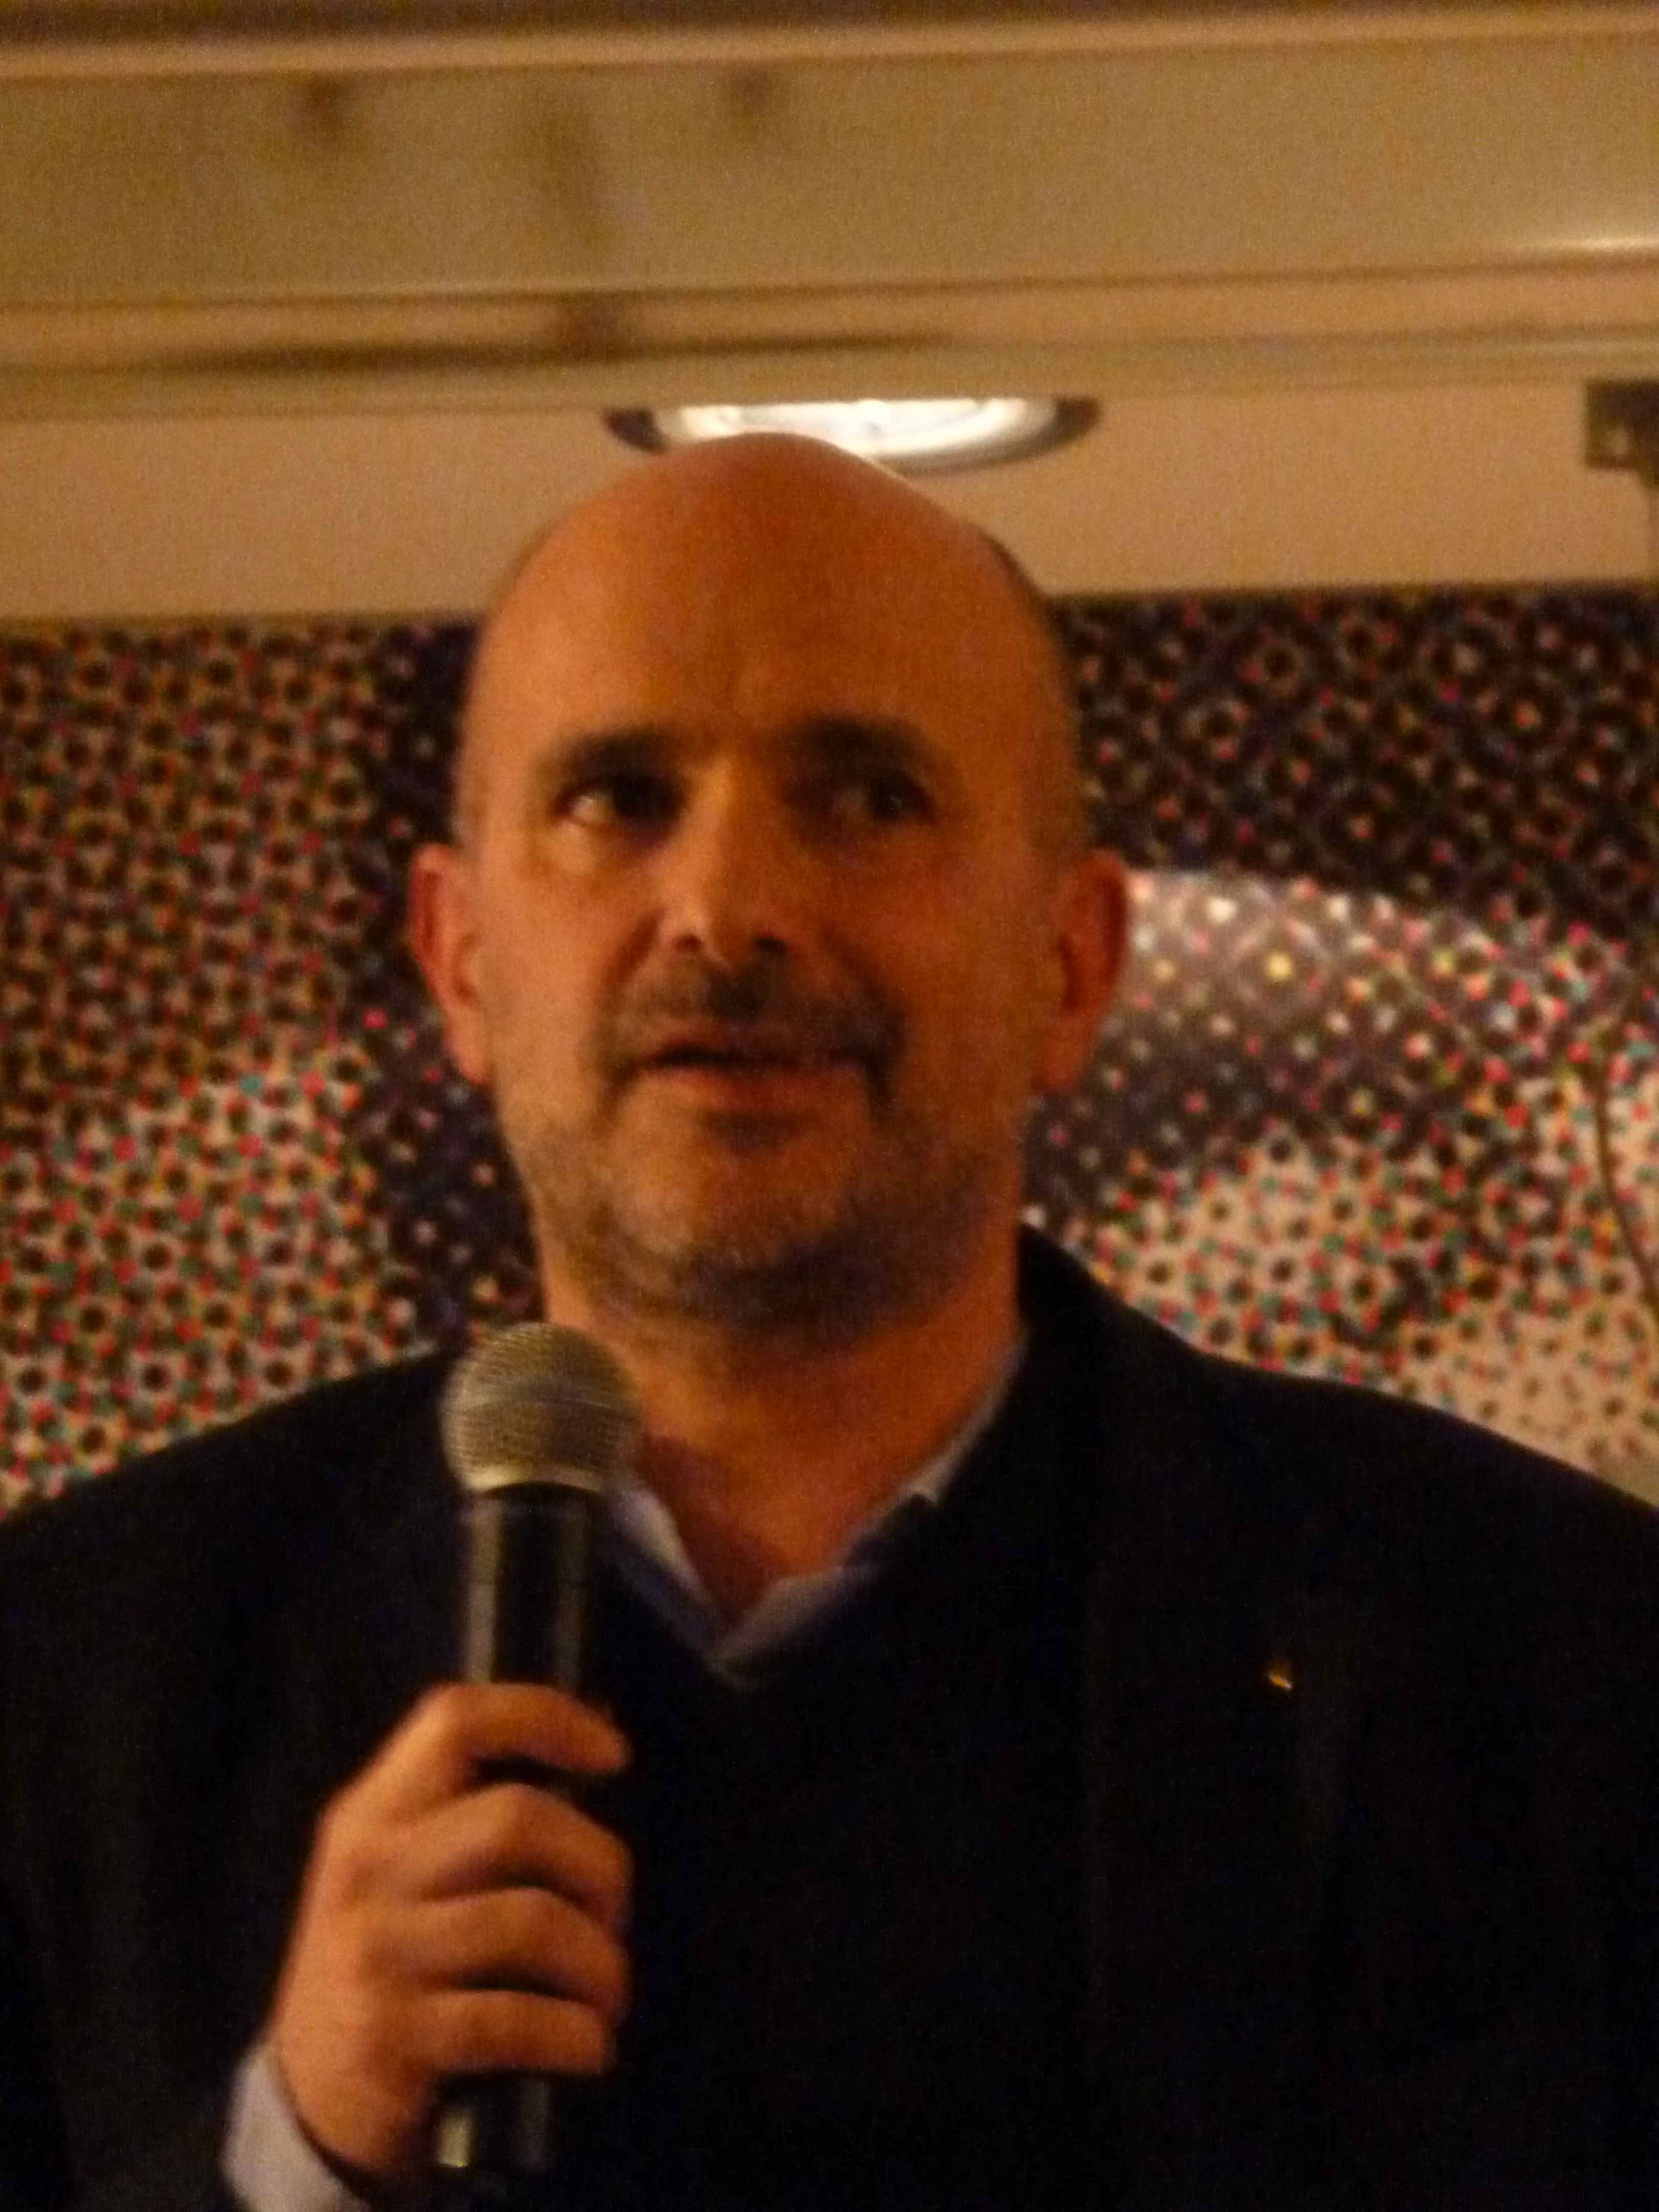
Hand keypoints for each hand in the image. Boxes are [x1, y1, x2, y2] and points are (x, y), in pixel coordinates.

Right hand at [268, 1682, 631, 2186]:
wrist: (307, 2103)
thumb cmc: (388, 1966)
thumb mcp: (401, 1874)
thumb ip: (474, 1812)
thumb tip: (600, 1739)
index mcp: (372, 1813)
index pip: (457, 1720)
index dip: (545, 1717)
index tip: (615, 1753)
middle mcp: (368, 1870)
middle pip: (516, 1819)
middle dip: (598, 1865)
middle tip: (615, 1915)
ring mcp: (377, 1953)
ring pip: (530, 1920)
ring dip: (599, 1962)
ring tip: (608, 1992)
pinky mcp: (393, 2037)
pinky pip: (514, 2020)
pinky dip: (575, 2033)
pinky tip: (591, 2047)